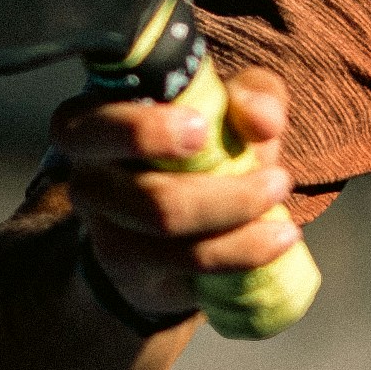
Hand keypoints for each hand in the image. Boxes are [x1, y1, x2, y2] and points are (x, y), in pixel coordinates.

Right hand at [49, 72, 303, 323]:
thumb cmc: (200, 143)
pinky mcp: (134, 274)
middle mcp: (87, 180)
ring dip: (240, 216)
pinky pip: (190, 265)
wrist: (177, 221)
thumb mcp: (230, 106)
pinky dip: (244, 250)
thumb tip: (263, 120)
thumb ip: (251, 95)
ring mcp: (105, 234)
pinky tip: (280, 237)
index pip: (90, 126)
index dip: (141, 131)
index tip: (201, 129)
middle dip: (219, 194)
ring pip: (171, 232)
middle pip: (144, 196)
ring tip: (283, 196)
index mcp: (90, 123)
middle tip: (279, 178)